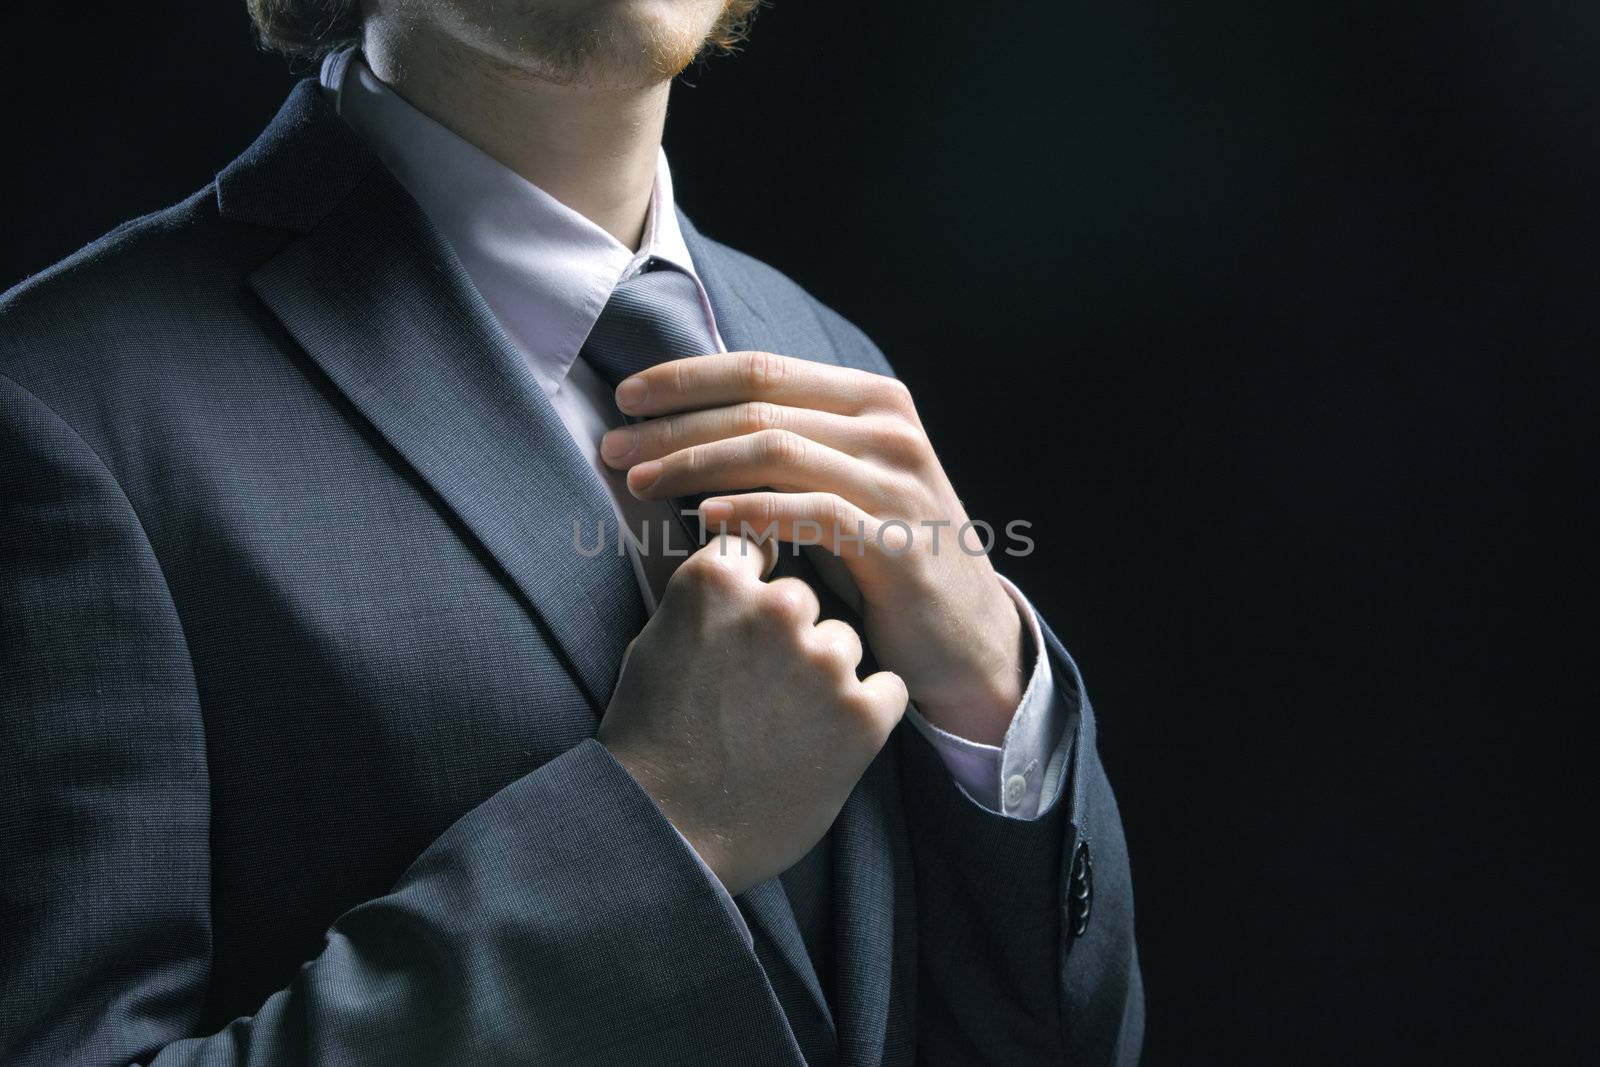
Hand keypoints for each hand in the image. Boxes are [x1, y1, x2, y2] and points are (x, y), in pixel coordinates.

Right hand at [597, 533, 907, 895]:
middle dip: (789, 634)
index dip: (754, 584)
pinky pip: (887, 688)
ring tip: (784, 728)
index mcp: (716, 583)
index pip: (757, 544)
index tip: (747, 616)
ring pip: (845, 642)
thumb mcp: (655, 644)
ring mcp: (825, 661)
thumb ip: (704, 599)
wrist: (669, 831)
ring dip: (825, 675)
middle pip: (804, 599)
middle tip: (759, 690)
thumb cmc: (650, 741)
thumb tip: (735, 569)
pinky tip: (826, 741)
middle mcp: (777, 609)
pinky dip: (866, 712)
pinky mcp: (864, 714)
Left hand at [600, 352, 1025, 744]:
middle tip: (613, 447)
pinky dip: (750, 512)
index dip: (687, 378)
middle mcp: (890, 429)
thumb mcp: (843, 485)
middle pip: (758, 408)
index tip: (625, 397)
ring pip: (776, 450)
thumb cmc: (884, 562)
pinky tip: (703, 522)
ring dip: (694, 463)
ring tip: (639, 482)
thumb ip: (788, 446)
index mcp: (874, 400)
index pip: (762, 369)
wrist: (966, 641)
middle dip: (673, 424)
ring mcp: (899, 483)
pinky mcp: (899, 544)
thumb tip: (685, 423)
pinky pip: (810, 513)